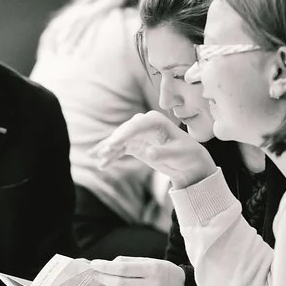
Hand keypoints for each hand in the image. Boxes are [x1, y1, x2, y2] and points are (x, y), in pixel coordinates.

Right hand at [91, 111, 216, 188]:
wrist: (188, 162)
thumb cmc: (186, 154)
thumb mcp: (177, 154)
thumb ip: (163, 153)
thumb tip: (149, 153)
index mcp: (156, 120)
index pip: (136, 125)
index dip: (124, 134)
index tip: (113, 145)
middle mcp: (144, 123)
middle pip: (124, 131)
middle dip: (112, 142)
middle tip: (103, 153)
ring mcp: (137, 134)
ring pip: (118, 140)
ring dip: (107, 149)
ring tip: (97, 158)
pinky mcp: (133, 144)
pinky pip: (118, 149)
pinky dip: (110, 156)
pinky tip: (102, 165)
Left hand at [91, 257, 185, 285]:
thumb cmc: (163, 272)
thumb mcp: (149, 261)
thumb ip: (128, 261)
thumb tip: (107, 264)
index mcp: (152, 269)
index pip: (123, 268)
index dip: (105, 266)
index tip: (95, 264)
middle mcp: (152, 285)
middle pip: (119, 283)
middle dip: (103, 277)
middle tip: (96, 273)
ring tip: (104, 282)